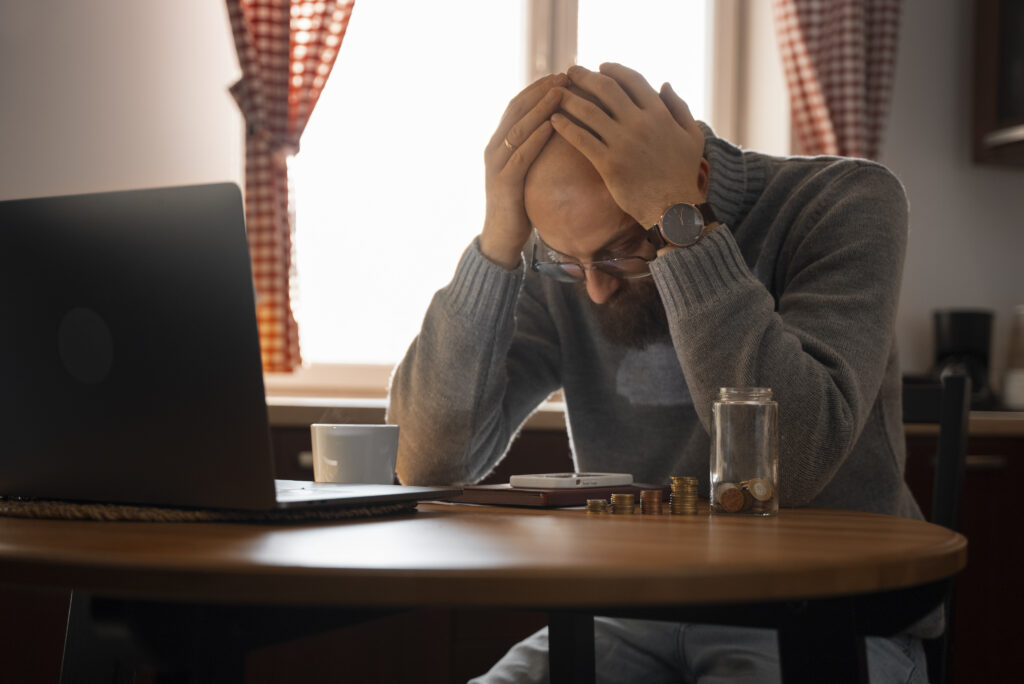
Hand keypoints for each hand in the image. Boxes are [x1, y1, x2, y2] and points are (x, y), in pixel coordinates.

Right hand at [480, 73, 568, 268]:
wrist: (500, 238)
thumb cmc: (518, 206)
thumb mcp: (526, 172)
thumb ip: (534, 151)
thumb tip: (558, 132)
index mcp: (499, 144)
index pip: (518, 106)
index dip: (538, 89)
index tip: (561, 75)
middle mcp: (494, 149)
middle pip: (516, 110)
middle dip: (540, 91)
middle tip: (564, 75)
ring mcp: (496, 165)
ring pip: (518, 128)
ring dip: (540, 108)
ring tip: (560, 92)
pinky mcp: (504, 183)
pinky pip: (521, 155)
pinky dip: (536, 138)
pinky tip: (552, 126)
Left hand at [551, 63, 706, 228]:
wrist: (674, 209)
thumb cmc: (683, 174)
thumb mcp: (692, 136)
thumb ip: (679, 107)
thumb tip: (665, 83)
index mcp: (659, 113)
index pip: (632, 80)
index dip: (614, 70)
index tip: (600, 66)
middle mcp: (640, 123)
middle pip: (606, 89)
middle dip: (585, 77)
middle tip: (570, 72)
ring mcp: (622, 143)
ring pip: (589, 112)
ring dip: (569, 98)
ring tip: (555, 93)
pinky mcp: (608, 164)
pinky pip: (581, 139)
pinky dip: (565, 127)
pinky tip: (554, 121)